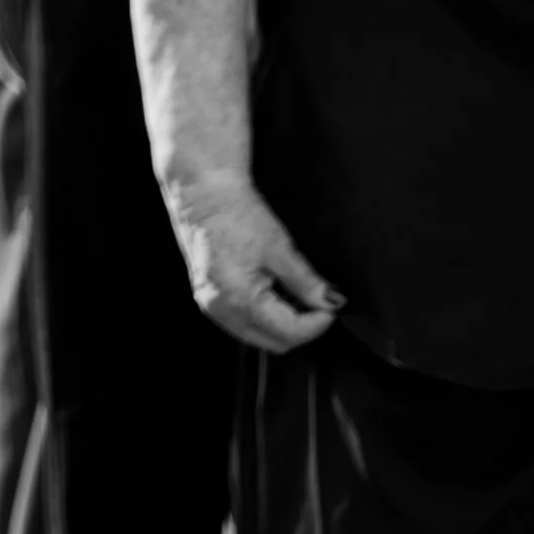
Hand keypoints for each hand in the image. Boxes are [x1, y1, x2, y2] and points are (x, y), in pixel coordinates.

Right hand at [164, 173, 341, 352]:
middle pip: (276, 343)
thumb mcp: (280, 248)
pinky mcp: (207, 296)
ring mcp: (211, 306)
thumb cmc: (236, 213)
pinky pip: (242, 322)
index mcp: (241, 301)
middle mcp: (222, 311)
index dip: (319, 322)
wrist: (202, 191)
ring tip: (296, 294)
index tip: (332, 306)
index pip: (292, 333)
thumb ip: (307, 283)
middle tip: (317, 301)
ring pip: (259, 336)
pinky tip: (272, 291)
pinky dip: (263, 316)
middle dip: (302, 328)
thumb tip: (332, 303)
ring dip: (282, 324)